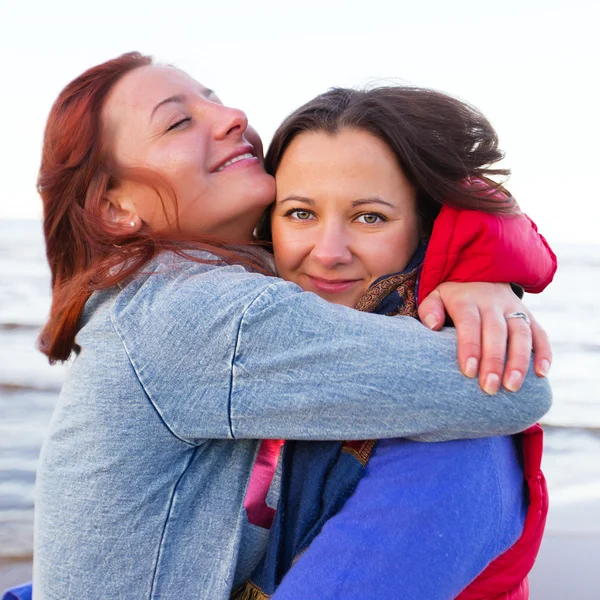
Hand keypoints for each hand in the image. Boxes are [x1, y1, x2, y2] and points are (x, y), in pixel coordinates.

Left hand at [417, 282, 551, 394]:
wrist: (480, 273)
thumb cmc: (452, 296)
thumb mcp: (435, 296)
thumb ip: (430, 309)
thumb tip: (432, 326)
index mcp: (467, 299)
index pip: (470, 323)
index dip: (470, 346)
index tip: (468, 371)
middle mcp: (492, 303)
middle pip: (496, 331)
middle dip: (494, 361)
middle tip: (489, 388)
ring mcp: (513, 308)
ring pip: (521, 333)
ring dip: (519, 361)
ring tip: (512, 387)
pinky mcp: (528, 315)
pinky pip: (540, 333)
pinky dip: (543, 353)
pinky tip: (542, 374)